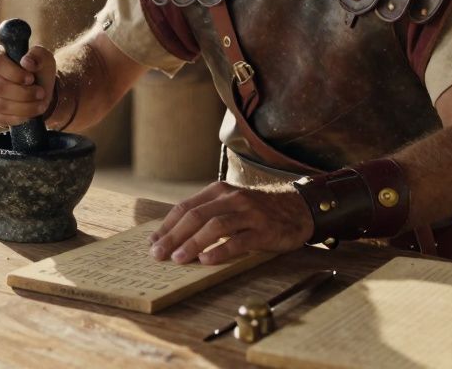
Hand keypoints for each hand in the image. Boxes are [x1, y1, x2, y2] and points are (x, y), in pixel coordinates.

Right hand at [0, 44, 56, 126]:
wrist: (37, 92)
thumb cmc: (38, 72)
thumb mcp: (44, 59)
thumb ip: (38, 56)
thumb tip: (26, 62)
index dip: (14, 73)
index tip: (31, 79)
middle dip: (22, 93)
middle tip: (40, 93)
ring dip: (23, 107)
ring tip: (39, 105)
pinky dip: (16, 118)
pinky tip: (28, 115)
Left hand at [147, 181, 313, 264]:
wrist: (298, 208)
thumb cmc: (256, 211)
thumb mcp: (230, 203)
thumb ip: (206, 214)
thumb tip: (173, 236)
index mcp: (218, 191)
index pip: (186, 207)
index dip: (167, 225)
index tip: (153, 242)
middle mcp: (232, 199)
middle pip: (196, 216)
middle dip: (174, 236)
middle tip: (158, 254)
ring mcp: (249, 213)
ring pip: (215, 227)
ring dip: (193, 243)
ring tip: (178, 259)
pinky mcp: (264, 230)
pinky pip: (239, 241)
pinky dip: (221, 251)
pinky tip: (207, 260)